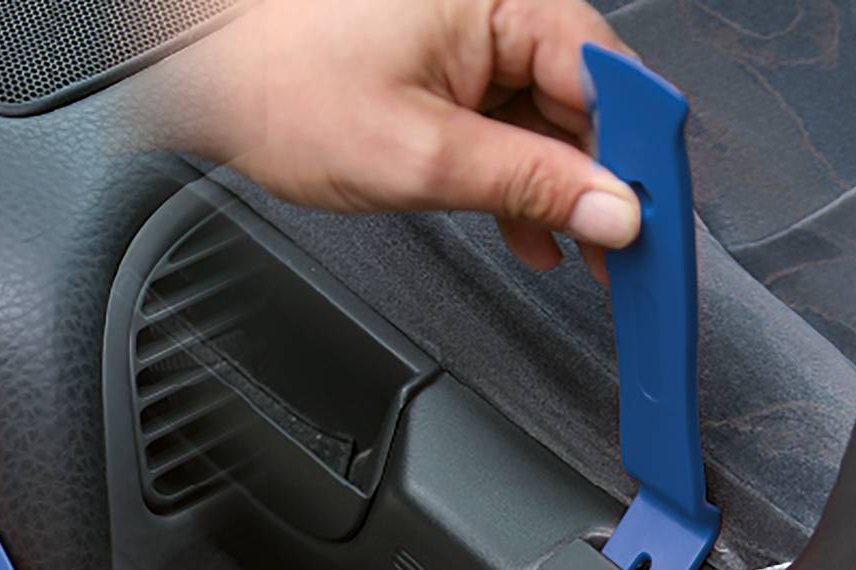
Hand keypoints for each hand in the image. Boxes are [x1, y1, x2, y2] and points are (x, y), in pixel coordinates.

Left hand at [177, 0, 641, 279]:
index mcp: (506, 1)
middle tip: (623, 257)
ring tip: (575, 258)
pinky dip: (515, 178)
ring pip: (547, 120)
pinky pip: (506, 122)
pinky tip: (528, 232)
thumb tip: (612, 209)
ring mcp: (472, 36)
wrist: (201, 75)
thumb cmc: (282, 85)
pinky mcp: (447, 66)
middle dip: (599, 185)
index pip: (611, 82)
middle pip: (586, 102)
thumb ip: (527, 185)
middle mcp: (498, 8)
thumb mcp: (421, 155)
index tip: (654, 224)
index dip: (639, 162)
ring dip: (557, 192)